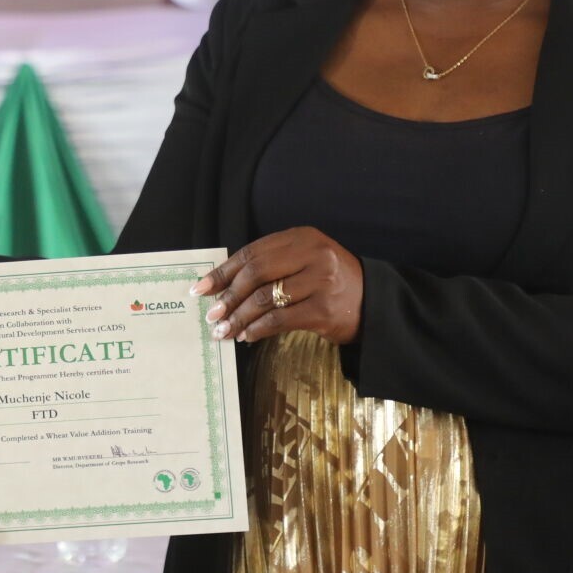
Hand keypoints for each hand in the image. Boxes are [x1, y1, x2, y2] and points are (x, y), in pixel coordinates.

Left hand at [192, 226, 362, 346]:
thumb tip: (221, 286)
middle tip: (212, 314)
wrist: (372, 302)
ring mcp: (321, 282)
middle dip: (228, 296)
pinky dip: (258, 329)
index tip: (200, 288)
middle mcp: (313, 254)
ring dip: (239, 317)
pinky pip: (280, 320)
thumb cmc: (327, 282)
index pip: (252, 253)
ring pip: (266, 298)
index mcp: (302, 237)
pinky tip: (247, 335)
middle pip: (256, 273)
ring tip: (224, 330)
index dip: (222, 271)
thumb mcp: (303, 261)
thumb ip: (270, 265)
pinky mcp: (324, 310)